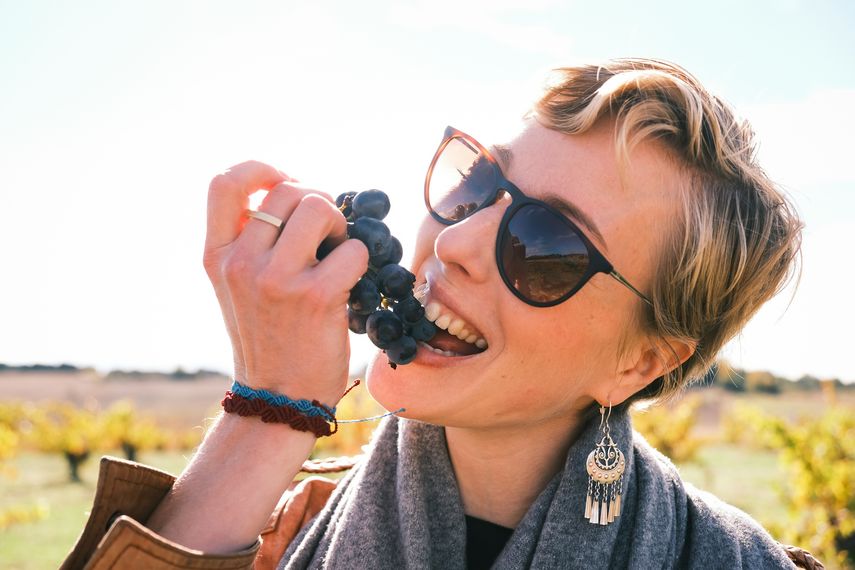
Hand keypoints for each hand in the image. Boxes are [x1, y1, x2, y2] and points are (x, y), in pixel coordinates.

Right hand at [202, 161, 367, 405]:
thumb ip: (251, 243)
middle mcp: (241, 263)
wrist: (280, 398)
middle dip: (317, 201)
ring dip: (340, 224)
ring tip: (339, 251)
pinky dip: (363, 260)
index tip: (284, 181)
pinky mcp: (316, 297)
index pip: (225, 184)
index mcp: (217, 256)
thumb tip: (294, 194)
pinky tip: (352, 282)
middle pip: (287, 189)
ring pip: (319, 208)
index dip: (260, 169)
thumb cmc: (269, 337)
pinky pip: (353, 249)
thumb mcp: (238, 288)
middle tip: (327, 230)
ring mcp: (276, 279)